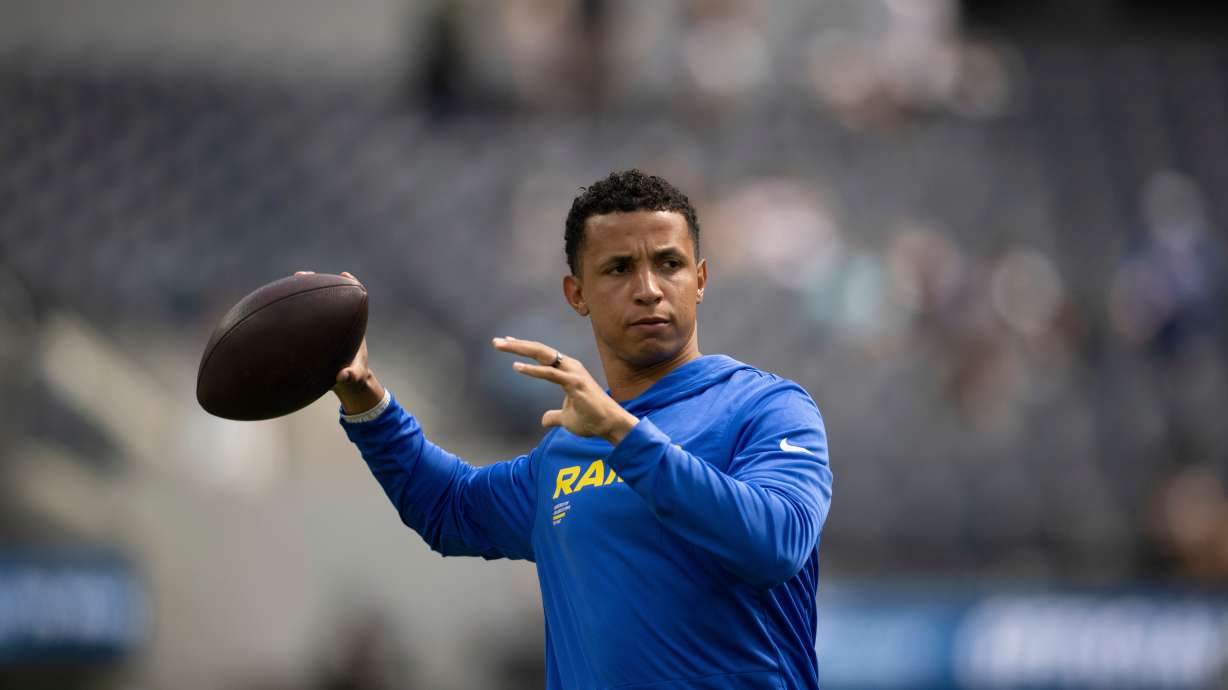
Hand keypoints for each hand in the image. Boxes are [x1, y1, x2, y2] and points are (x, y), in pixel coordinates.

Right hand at [296, 271, 385, 413]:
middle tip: (303, 275)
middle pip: (331, 296)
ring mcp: (327, 326)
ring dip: (304, 292)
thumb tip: (342, 376)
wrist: (348, 382)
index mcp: (352, 327)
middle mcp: (339, 322)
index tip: (344, 275)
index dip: (351, 285)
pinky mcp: (316, 333)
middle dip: (319, 283)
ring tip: (289, 282)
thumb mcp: (354, 378)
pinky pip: (304, 318)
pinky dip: (294, 311)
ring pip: (316, 304)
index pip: (354, 301)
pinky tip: (276, 307)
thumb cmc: (353, 377)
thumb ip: (351, 377)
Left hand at [493, 336, 638, 444]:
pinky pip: (550, 374)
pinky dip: (533, 370)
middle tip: (496, 341)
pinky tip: (517, 367)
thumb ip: (554, 416)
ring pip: (543, 355)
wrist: (610, 425)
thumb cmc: (591, 419)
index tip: (507, 341)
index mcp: (567, 370)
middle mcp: (569, 366)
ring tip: (502, 345)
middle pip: (539, 349)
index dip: (524, 347)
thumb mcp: (566, 418)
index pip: (542, 354)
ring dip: (520, 349)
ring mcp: (573, 373)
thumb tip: (544, 420)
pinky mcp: (575, 383)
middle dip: (517, 344)